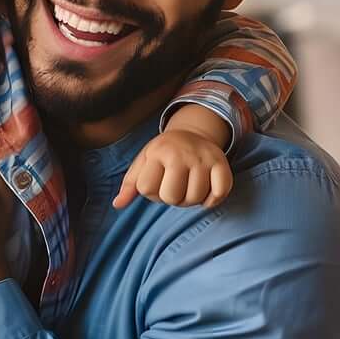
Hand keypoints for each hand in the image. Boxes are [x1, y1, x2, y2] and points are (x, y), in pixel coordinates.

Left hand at [112, 124, 233, 209]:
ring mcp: (203, 158)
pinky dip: (212, 200)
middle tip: (174, 186)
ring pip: (195, 198)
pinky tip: (205, 193)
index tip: (156, 181)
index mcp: (158, 152)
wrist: (191, 133)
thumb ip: (130, 184)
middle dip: (171, 198)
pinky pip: (220, 193)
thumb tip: (117, 204)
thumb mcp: (143, 162)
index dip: (150, 192)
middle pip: (172, 197)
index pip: (146, 189)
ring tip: (188, 187)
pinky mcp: (222, 163)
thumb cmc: (163, 153)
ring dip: (191, 200)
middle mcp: (181, 154)